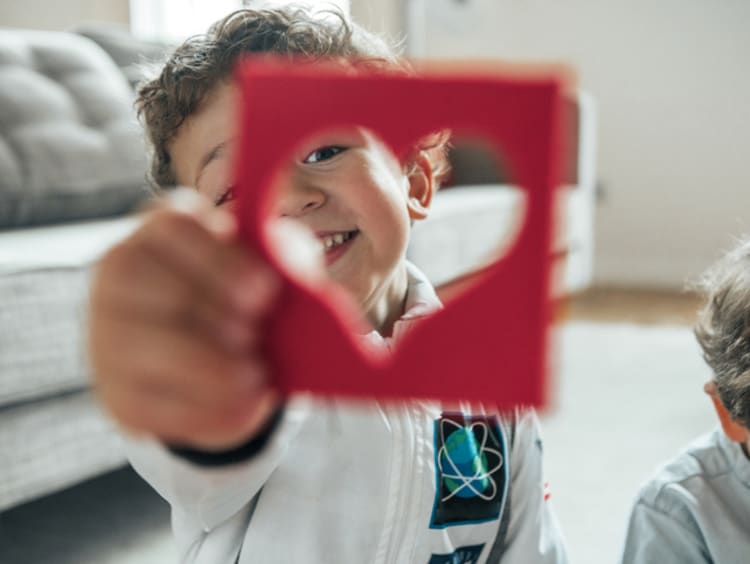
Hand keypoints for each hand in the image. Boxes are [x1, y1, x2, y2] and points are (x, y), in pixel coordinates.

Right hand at [88, 188, 281, 450]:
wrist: (213, 356)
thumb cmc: (242, 297)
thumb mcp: (268, 268)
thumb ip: (283, 260)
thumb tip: (297, 278)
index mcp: (161, 231)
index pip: (176, 228)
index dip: (222, 261)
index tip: (266, 292)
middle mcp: (122, 275)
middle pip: (164, 291)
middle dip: (219, 318)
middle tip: (256, 336)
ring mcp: (108, 336)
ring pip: (151, 349)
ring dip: (212, 368)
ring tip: (255, 376)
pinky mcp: (117, 394)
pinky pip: (154, 405)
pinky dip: (206, 411)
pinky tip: (244, 406)